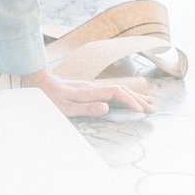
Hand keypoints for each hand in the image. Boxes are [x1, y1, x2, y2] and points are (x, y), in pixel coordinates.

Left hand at [18, 69, 153, 116]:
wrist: (41, 83)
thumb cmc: (52, 98)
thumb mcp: (66, 107)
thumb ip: (86, 107)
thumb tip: (107, 108)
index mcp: (91, 91)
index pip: (117, 93)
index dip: (130, 100)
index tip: (140, 110)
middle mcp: (95, 87)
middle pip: (123, 91)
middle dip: (139, 100)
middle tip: (153, 110)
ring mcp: (94, 87)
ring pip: (120, 90)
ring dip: (136, 97)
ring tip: (151, 103)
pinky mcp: (92, 89)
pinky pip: (114, 91)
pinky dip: (126, 95)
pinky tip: (131, 98)